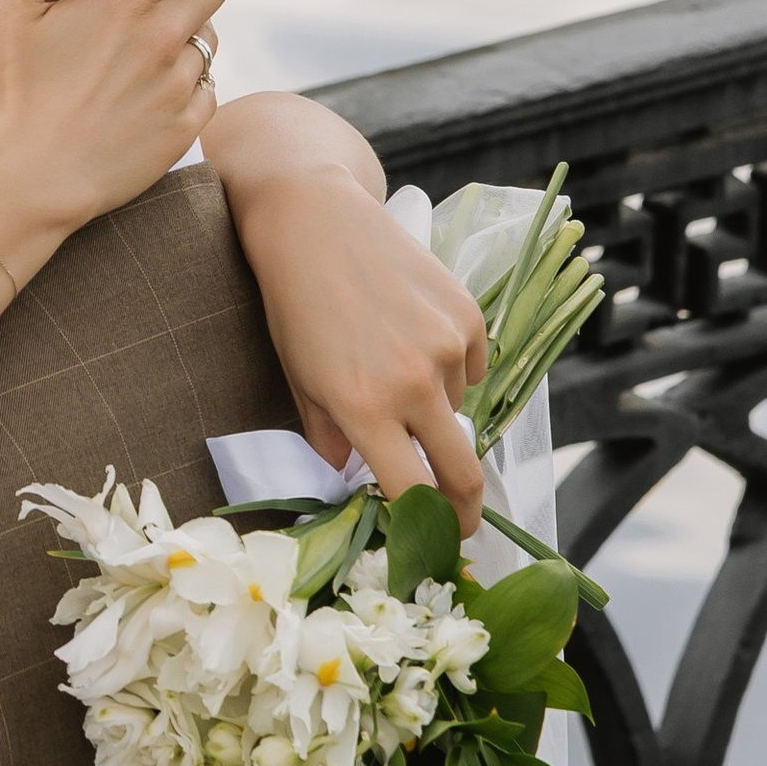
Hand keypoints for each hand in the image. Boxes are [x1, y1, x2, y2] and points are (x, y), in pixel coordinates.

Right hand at [0, 0, 273, 266]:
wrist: (26, 188)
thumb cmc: (9, 99)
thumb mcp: (9, 16)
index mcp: (125, 1)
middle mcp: (164, 37)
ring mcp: (180, 85)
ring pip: (210, 33)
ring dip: (197, 19)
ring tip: (159, 29)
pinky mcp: (187, 126)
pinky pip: (205, 86)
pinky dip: (189, 76)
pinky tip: (152, 86)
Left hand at [240, 163, 489, 512]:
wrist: (314, 220)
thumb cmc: (294, 305)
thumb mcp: (299, 379)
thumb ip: (330, 436)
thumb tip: (354, 475)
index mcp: (365, 410)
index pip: (413, 494)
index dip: (429, 529)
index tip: (435, 545)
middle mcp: (414, 385)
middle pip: (462, 473)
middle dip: (465, 509)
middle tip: (459, 523)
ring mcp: (447, 348)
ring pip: (457, 410)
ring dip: (435, 411)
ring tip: (392, 367)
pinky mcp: (469, 315)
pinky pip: (472, 366)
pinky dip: (451, 367)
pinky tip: (414, 335)